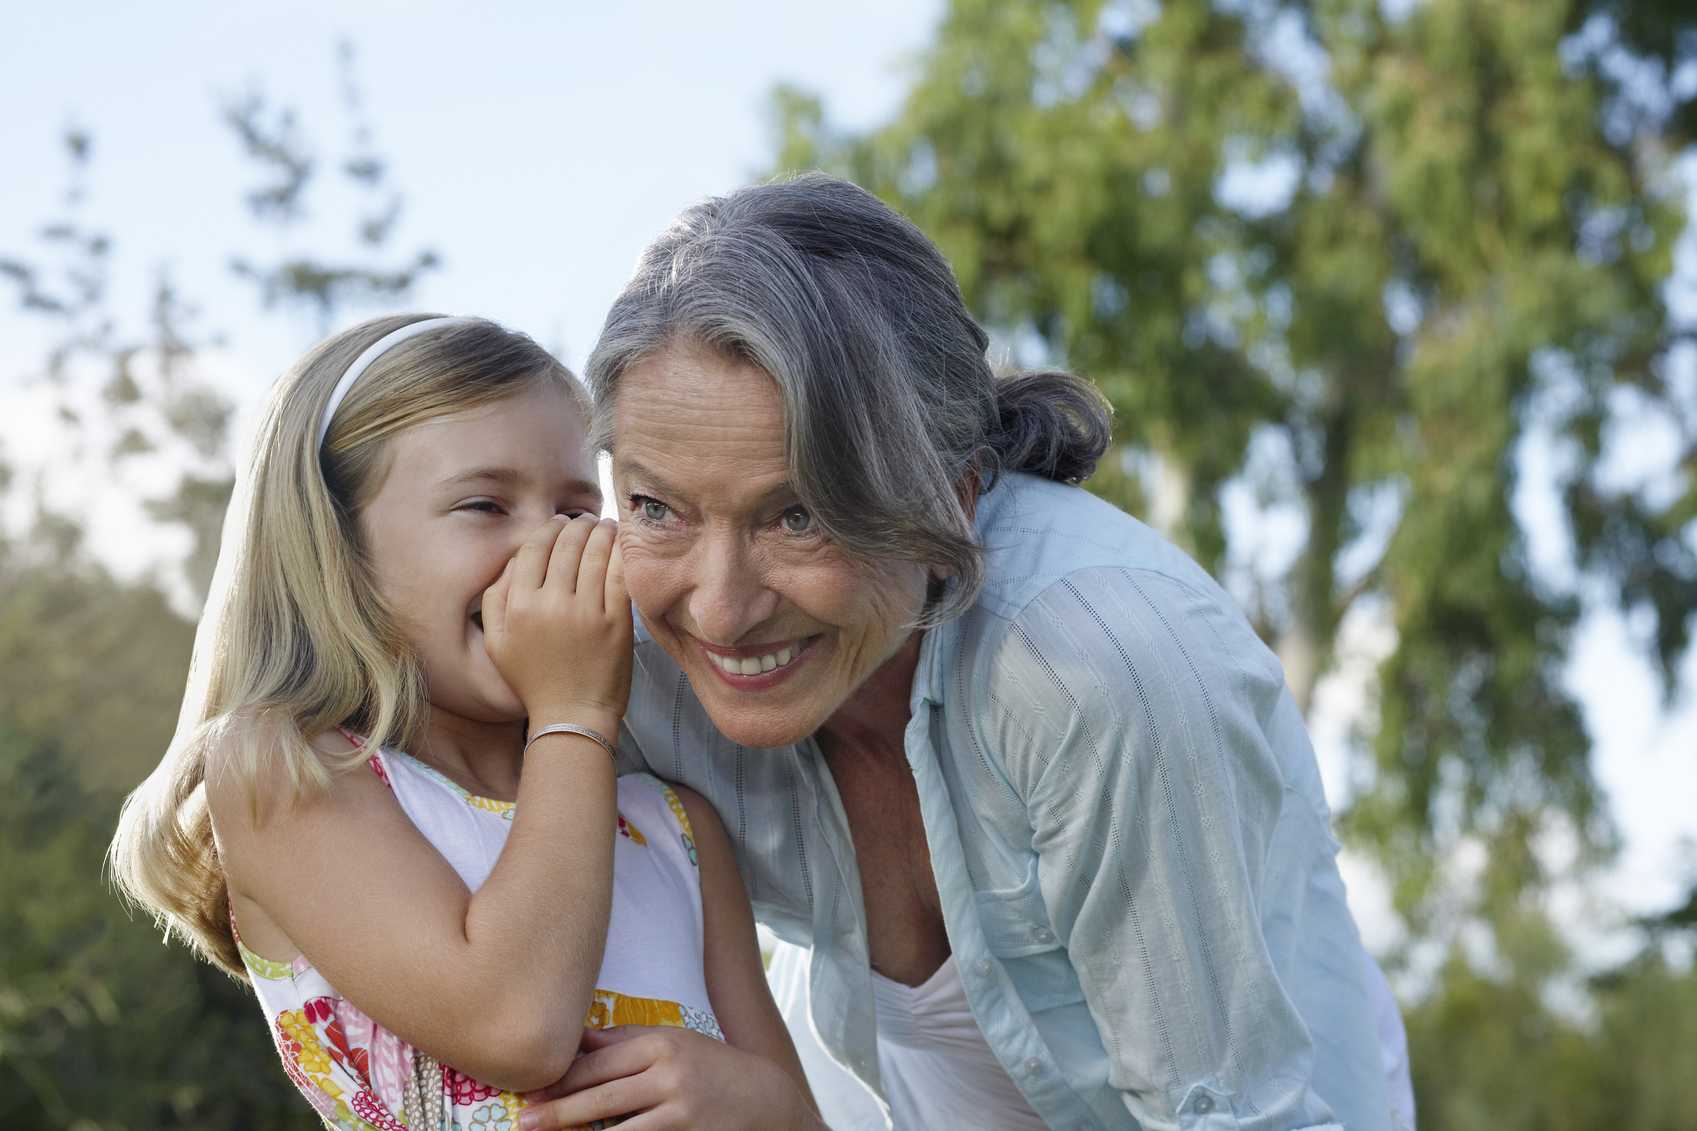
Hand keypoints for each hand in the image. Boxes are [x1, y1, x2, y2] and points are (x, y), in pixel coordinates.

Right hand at [483, 515, 632, 738]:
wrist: (572, 717)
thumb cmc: (534, 681)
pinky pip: (619, 575)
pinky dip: (621, 553)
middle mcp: (551, 606)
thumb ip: (494, 598)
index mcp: (520, 608)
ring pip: (595, 554)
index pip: (533, 549)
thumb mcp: (496, 644)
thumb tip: (513, 561)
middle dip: (577, 525)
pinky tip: (621, 545)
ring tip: (605, 526)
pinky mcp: (616, 623)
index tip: (558, 523)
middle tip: (586, 520)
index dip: (548, 529)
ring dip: (601, 532)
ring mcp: (587, 614)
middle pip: (566, 546)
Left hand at [517, 1026, 823, 1130]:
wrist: (768, 1103)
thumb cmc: (714, 1070)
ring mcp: (682, 1111)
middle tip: (525, 1123)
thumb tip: (577, 1038)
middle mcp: (671, 1074)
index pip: (599, 1063)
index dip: (561, 1080)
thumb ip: (626, 1042)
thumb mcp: (676, 1044)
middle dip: (558, 1112)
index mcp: (662, 1044)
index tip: (530, 1091)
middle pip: (601, 1097)